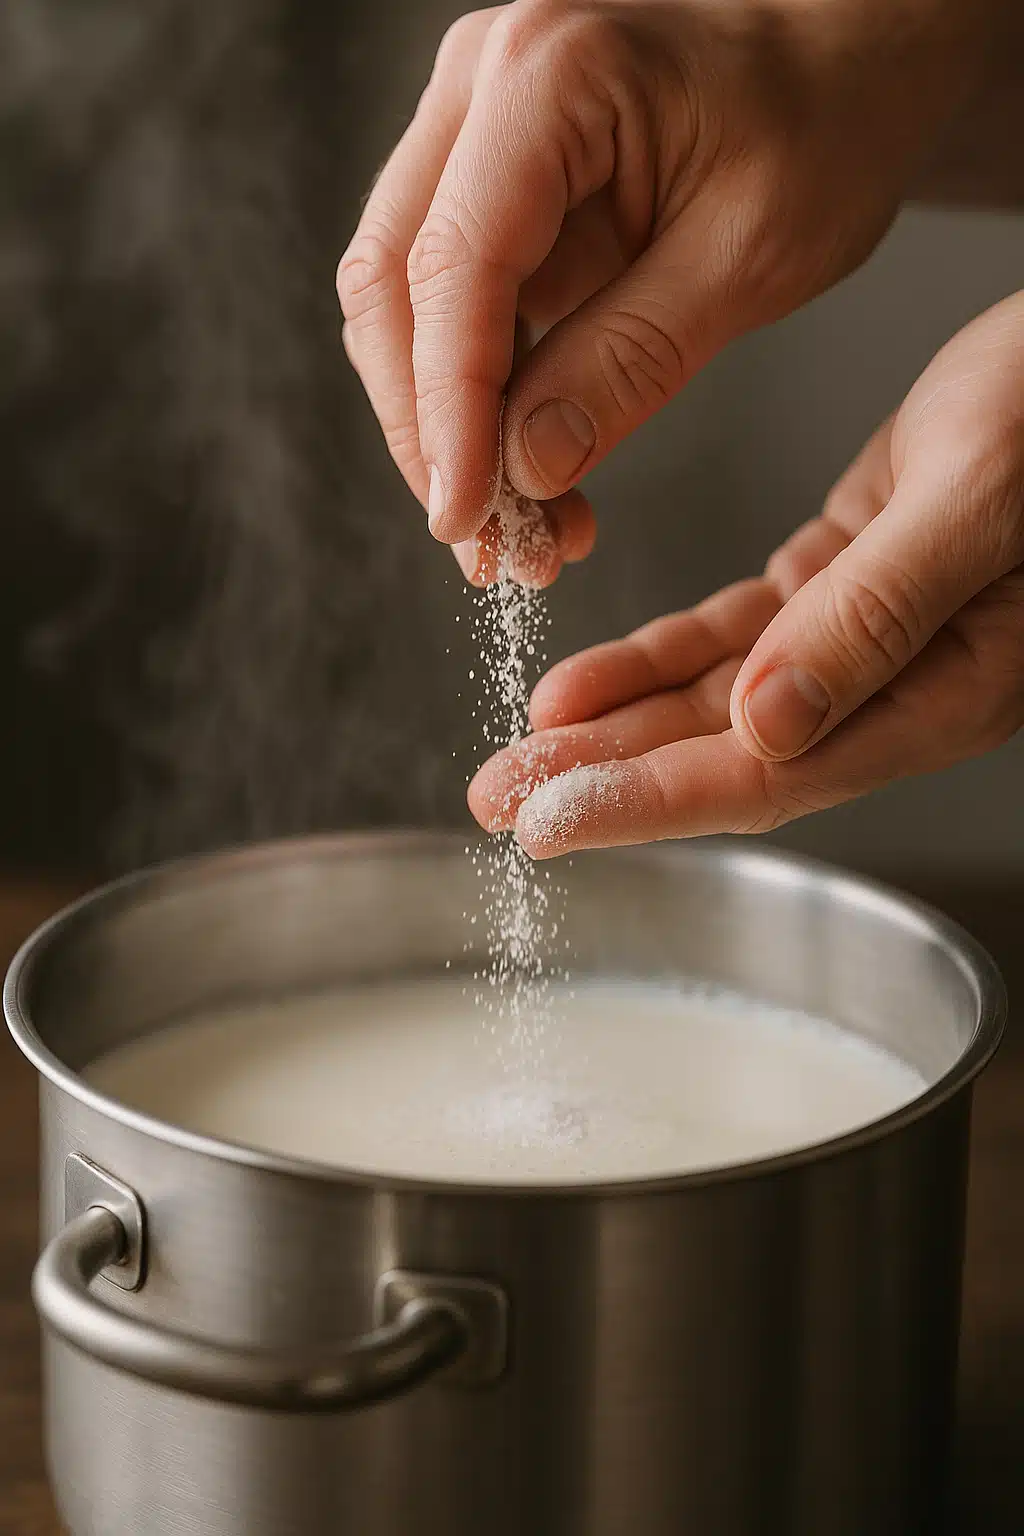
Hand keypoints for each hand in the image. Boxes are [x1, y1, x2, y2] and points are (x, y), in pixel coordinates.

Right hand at [338, 0, 993, 583]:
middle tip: (491, 544)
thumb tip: (524, 466)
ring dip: (448, 428)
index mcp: (549, 77)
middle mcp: (482, 86)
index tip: (466, 516)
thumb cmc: (825, 123)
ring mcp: (473, 129)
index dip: (448, 412)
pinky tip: (528, 473)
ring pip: (405, 304)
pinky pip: (452, 305)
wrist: (848, 59)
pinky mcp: (488, 183)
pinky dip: (480, 399)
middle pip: (395, 287)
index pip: (455, 268)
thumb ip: (629, 362)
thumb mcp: (749, 258)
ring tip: (521, 528)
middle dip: (432, 433)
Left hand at [469, 293, 1023, 854]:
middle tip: (499, 799)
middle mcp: (897, 685)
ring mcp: (863, 640)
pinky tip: (581, 683)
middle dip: (603, 780)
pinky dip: (651, 659)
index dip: (649, 802)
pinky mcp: (836, 585)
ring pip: (715, 704)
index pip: (771, 777)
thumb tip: (772, 723)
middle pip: (725, 757)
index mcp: (947, 690)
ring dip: (613, 728)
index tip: (549, 821)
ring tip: (518, 750)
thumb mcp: (979, 495)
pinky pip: (728, 639)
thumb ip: (879, 613)